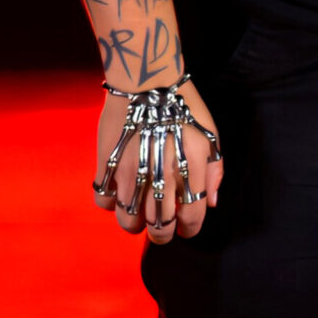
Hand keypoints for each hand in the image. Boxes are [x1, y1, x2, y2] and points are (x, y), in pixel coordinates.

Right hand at [94, 82, 221, 244]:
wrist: (146, 83)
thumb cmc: (185, 108)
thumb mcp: (212, 135)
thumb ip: (214, 172)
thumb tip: (211, 204)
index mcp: (190, 168)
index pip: (191, 216)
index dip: (190, 229)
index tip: (187, 230)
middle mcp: (160, 175)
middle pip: (158, 227)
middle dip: (163, 235)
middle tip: (163, 229)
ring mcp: (129, 173)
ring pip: (127, 222)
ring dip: (136, 224)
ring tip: (142, 213)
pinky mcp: (105, 166)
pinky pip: (103, 203)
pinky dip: (112, 205)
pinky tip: (121, 194)